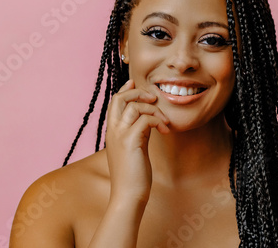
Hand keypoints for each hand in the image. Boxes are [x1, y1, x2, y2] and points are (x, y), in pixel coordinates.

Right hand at [105, 79, 168, 205]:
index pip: (114, 102)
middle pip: (120, 98)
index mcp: (112, 131)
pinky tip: (165, 131)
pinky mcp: (130, 141)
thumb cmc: (133, 175)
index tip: (135, 83)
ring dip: (154, 109)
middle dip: (138, 92)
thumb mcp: (134, 148)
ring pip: (135, 106)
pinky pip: (145, 119)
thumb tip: (148, 121)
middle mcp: (113, 130)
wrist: (128, 195)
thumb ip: (137, 132)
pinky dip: (158, 121)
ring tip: (165, 122)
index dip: (125, 90)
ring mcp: (120, 135)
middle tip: (154, 98)